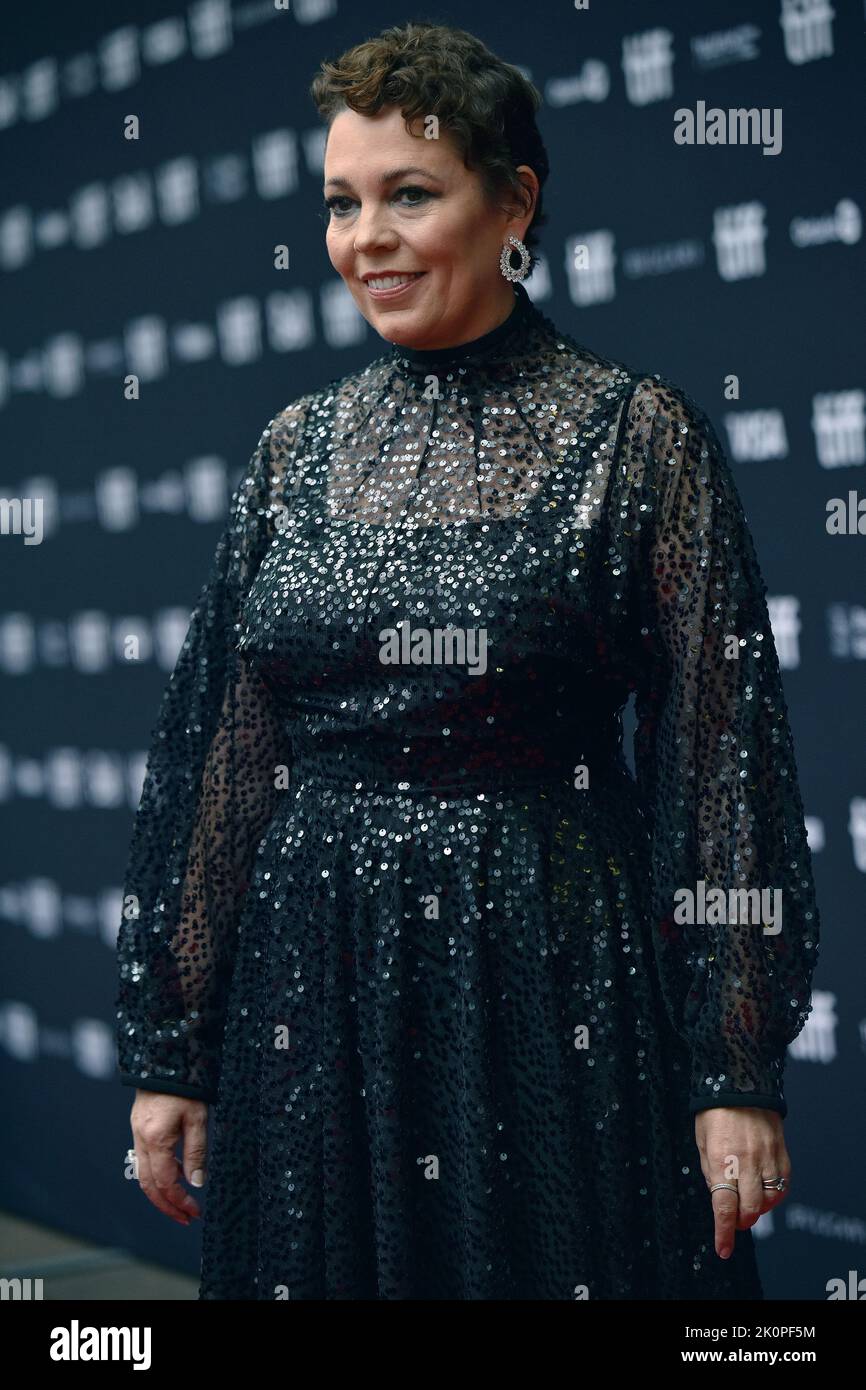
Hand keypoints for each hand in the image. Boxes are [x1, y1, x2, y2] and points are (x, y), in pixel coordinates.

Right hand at [128, 1090, 207, 1225]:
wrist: (165, 1060)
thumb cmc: (185, 1086)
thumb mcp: (198, 1118)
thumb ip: (196, 1152)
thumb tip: (196, 1183)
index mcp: (156, 1139)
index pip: (165, 1183)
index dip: (179, 1201)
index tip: (195, 1211)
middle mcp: (141, 1140)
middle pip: (148, 1185)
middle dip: (167, 1206)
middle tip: (186, 1218)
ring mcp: (137, 1134)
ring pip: (144, 1175)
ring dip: (161, 1193)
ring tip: (184, 1201)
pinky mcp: (139, 1128)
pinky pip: (145, 1160)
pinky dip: (159, 1173)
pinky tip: (177, 1173)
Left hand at [694, 1107, 790, 1259]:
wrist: (740, 1080)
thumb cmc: (714, 1110)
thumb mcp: (701, 1140)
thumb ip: (710, 1171)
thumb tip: (718, 1197)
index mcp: (721, 1158)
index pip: (724, 1206)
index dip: (723, 1232)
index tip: (723, 1249)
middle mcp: (746, 1161)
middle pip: (750, 1210)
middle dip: (741, 1222)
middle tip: (734, 1219)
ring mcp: (767, 1157)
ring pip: (769, 1201)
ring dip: (758, 1209)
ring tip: (748, 1200)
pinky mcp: (782, 1152)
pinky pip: (782, 1185)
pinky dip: (773, 1195)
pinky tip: (763, 1189)